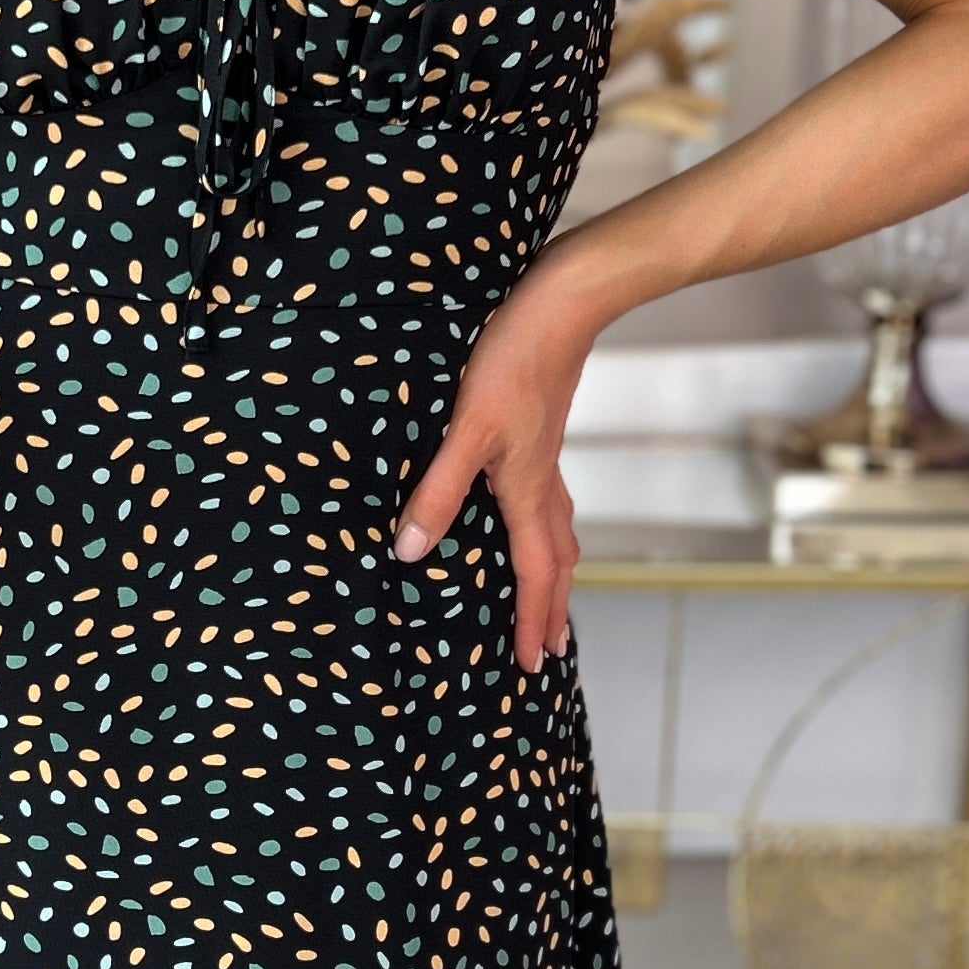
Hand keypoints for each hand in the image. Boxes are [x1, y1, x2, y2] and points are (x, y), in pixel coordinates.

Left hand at [392, 276, 596, 674]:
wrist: (559, 303)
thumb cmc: (510, 361)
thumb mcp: (465, 430)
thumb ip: (437, 492)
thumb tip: (408, 552)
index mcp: (527, 492)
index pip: (534, 574)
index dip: (532, 621)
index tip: (534, 665)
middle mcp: (544, 483)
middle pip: (556, 562)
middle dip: (552, 610)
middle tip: (552, 651)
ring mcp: (546, 459)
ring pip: (559, 532)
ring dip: (556, 574)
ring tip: (551, 598)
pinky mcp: (541, 435)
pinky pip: (550, 503)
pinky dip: (548, 531)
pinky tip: (531, 518)